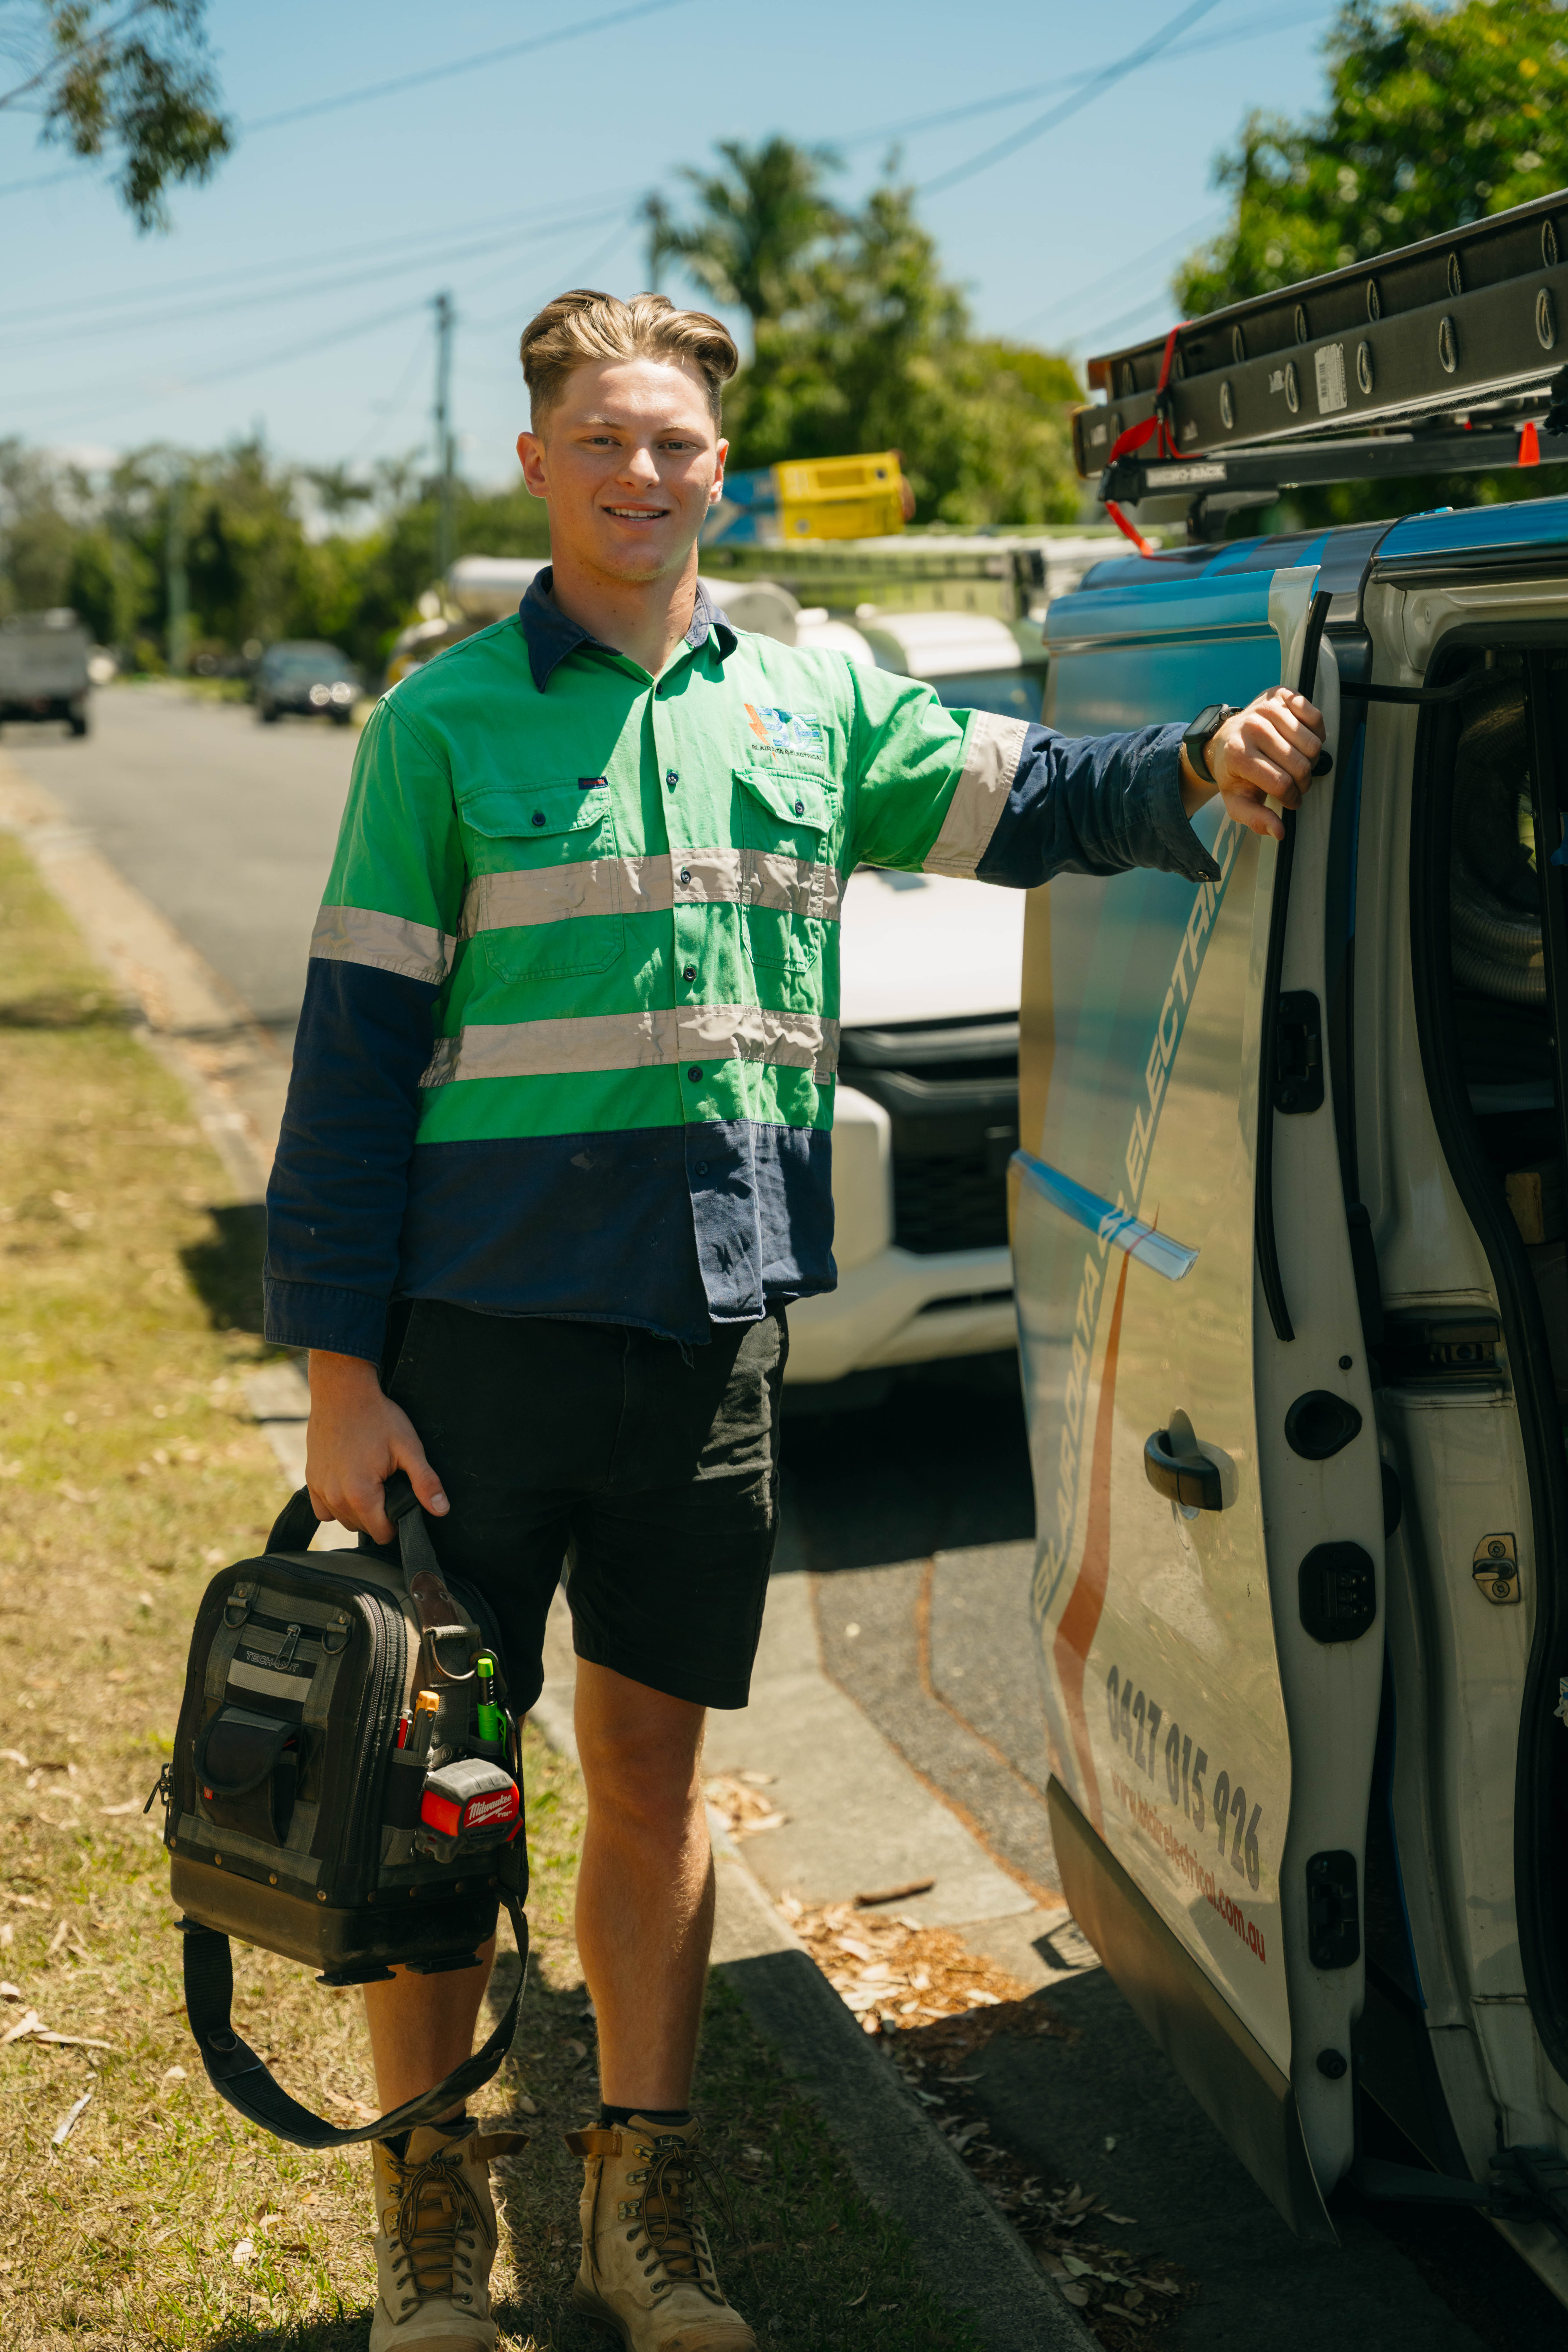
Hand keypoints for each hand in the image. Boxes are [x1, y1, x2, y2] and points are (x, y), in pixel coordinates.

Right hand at [304, 1349, 447, 1543]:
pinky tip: (349, 1484)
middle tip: (388, 1485)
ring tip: (371, 1482)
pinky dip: (336, 1504)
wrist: (342, 1392)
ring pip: (343, 1520)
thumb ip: (425, 1482)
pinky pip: (323, 1510)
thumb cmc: (377, 1417)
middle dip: (379, 1515)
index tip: (402, 1501)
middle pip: (363, 1528)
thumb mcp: (409, 1447)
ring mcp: (319, 1489)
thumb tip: (441, 1510)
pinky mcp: (310, 1480)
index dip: (397, 1523)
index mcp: (361, 1494)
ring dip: (358, 1510)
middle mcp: (335, 1498)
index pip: (382, 1534)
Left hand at [1179, 686, 1325, 842]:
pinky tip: (1303, 742)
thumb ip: (1255, 818)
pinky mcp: (1282, 695)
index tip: (1291, 801)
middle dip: (1303, 781)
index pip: (1281, 782)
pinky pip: (1315, 717)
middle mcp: (1253, 727)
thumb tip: (1279, 832)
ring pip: (1312, 743)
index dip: (1292, 798)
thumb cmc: (1234, 770)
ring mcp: (1267, 708)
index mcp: (1238, 754)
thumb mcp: (1236, 800)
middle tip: (1296, 784)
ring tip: (1298, 763)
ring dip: (1312, 759)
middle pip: (1300, 764)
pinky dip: (1317, 733)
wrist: (1224, 739)